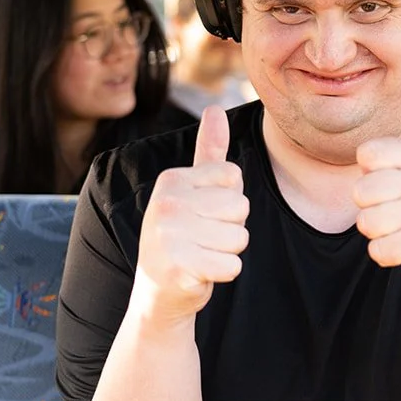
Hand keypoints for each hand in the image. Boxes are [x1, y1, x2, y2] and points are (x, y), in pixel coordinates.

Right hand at [134, 106, 249, 321]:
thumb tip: (215, 108)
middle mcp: (166, 203)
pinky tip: (200, 274)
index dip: (229, 202)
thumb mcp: (193, 191)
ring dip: (227, 252)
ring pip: (240, 238)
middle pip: (240, 208)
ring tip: (200, 255)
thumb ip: (208, 151)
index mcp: (172, 180)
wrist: (159, 293)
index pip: (234, 179)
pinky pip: (233, 266)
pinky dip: (223, 274)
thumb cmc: (184, 237)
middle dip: (231, 229)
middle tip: (202, 239)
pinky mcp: (179, 268)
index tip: (203, 216)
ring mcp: (169, 236)